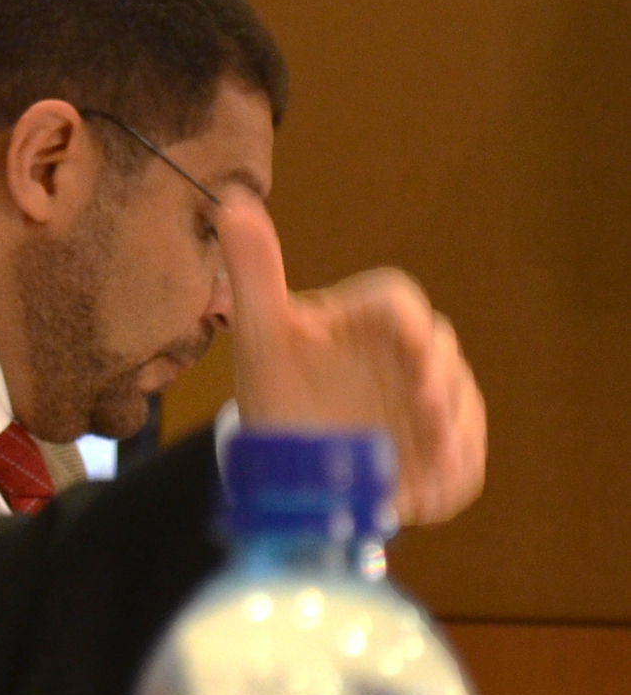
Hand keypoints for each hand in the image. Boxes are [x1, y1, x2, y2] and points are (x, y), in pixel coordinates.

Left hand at [218, 195, 485, 525]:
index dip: (407, 321)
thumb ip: (252, 271)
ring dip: (454, 430)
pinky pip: (463, 456)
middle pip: (440, 352)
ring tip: (435, 458)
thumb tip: (231, 202)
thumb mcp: (258, 332)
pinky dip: (454, 471)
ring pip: (461, 404)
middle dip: (438, 378)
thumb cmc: (274, 381)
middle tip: (425, 408)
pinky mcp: (442, 447)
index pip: (398, 301)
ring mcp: (431, 401)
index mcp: (368, 317)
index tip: (408, 341)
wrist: (282, 451)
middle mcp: (409, 354)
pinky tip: (432, 492)